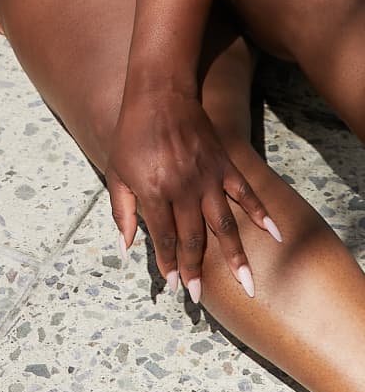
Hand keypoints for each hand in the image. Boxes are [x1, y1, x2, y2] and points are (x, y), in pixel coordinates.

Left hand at [106, 90, 280, 302]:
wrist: (159, 94)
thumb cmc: (132, 134)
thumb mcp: (117, 172)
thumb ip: (122, 211)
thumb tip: (125, 248)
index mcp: (154, 192)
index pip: (164, 238)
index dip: (169, 264)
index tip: (174, 286)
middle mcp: (183, 189)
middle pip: (193, 239)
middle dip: (196, 271)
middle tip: (200, 297)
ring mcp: (207, 178)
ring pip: (224, 226)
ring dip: (236, 258)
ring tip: (249, 286)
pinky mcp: (224, 165)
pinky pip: (246, 194)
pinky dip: (261, 214)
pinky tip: (275, 235)